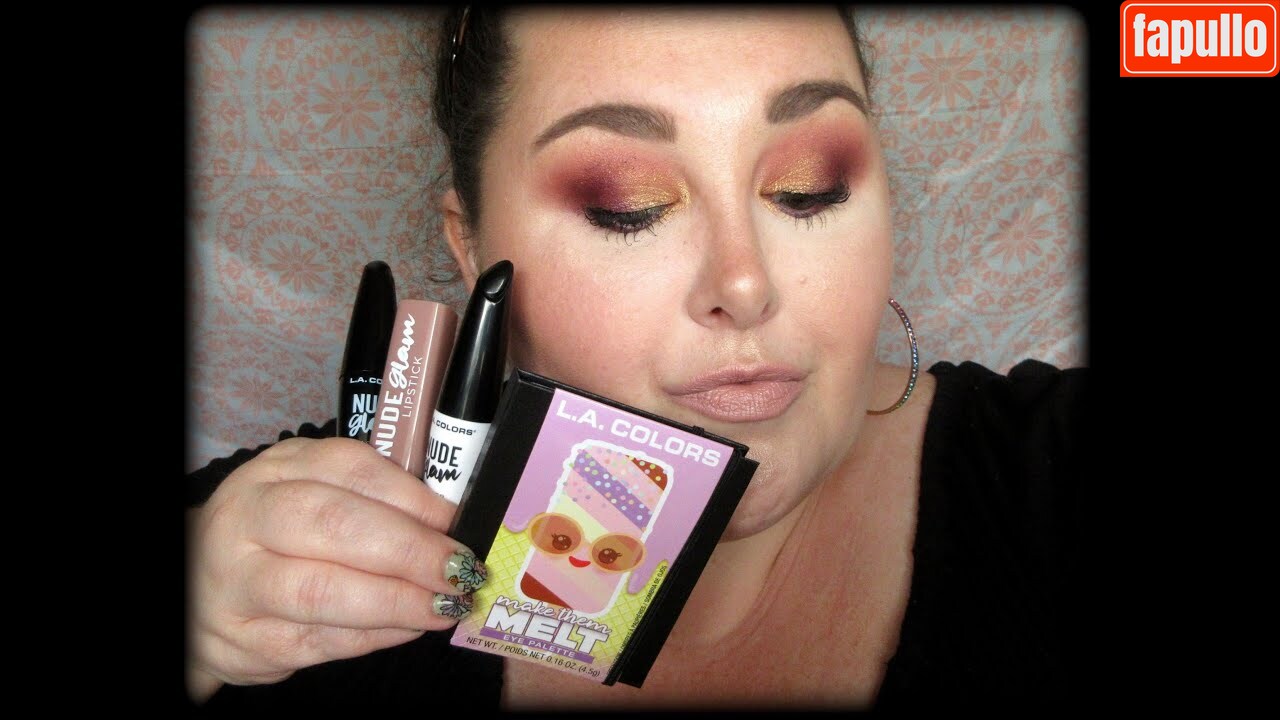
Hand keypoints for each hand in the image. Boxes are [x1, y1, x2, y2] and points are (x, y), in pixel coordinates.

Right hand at [186, 437, 486, 702]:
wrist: (200, 592)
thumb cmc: (279, 538)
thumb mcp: (312, 494)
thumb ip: (371, 500)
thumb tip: (449, 523)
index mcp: (277, 470)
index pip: (349, 469)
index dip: (410, 496)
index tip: (456, 520)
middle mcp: (247, 519)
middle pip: (334, 525)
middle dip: (409, 550)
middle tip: (458, 569)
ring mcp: (239, 583)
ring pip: (324, 591)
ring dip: (397, 601)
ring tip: (445, 604)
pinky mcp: (246, 642)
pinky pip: (320, 641)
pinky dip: (376, 636)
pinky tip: (410, 627)